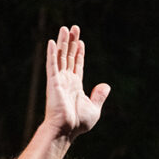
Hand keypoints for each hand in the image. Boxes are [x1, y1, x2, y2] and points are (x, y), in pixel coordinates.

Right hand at [44, 25, 110, 139]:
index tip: (81, 41)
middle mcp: (66, 81)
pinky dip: (52, 53)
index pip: (77, 65)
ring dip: (63, 42)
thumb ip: (99, 96)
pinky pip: (52, 65)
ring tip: (65, 28)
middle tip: (74, 27)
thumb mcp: (94, 108)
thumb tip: (106, 86)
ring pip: (61, 57)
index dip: (79, 53)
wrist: (66, 130)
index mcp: (75, 86)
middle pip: (69, 56)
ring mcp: (59, 80)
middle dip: (72, 42)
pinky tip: (53, 42)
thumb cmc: (78, 123)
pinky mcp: (53, 82)